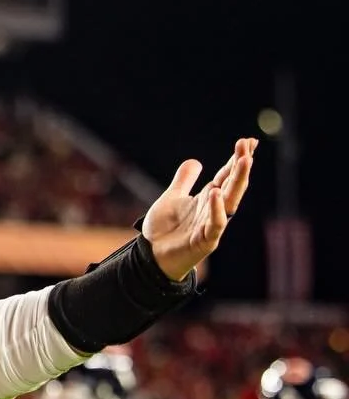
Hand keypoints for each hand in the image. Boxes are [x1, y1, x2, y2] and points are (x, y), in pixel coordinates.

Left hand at [142, 138, 255, 280]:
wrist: (150, 257)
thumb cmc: (164, 230)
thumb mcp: (172, 198)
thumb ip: (184, 181)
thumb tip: (195, 161)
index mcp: (207, 199)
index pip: (227, 176)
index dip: (237, 159)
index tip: (248, 141)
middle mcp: (213, 210)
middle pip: (232, 184)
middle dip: (241, 165)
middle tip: (247, 145)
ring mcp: (211, 225)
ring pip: (229, 201)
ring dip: (237, 181)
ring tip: (245, 160)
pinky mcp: (204, 241)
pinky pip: (215, 224)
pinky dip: (216, 210)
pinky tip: (215, 193)